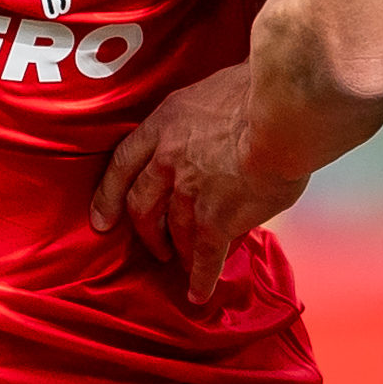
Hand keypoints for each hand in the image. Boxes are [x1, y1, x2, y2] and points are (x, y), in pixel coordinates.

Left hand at [89, 62, 302, 302]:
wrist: (281, 112)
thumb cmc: (259, 90)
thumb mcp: (212, 89)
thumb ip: (204, 116)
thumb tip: (219, 122)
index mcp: (164, 125)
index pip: (123, 163)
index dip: (108, 195)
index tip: (101, 218)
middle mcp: (167, 161)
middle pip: (141, 205)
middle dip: (145, 231)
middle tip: (154, 245)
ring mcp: (189, 193)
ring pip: (174, 232)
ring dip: (177, 251)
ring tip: (183, 262)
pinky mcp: (216, 219)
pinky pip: (204, 256)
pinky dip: (200, 278)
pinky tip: (199, 294)